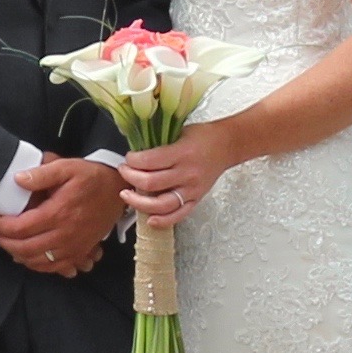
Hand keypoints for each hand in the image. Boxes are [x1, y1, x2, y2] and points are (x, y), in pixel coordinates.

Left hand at [0, 152, 125, 275]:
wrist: (116, 191)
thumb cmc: (91, 178)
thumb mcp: (67, 167)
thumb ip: (41, 174)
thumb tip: (17, 179)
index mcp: (58, 213)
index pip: (20, 228)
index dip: (0, 225)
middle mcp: (64, 235)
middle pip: (23, 248)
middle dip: (3, 241)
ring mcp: (72, 247)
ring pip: (35, 261)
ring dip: (16, 253)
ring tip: (7, 240)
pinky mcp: (78, 253)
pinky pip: (52, 268)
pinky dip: (35, 264)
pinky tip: (27, 254)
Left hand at [116, 124, 239, 228]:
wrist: (227, 146)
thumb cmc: (202, 137)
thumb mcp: (179, 132)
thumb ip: (160, 144)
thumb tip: (135, 154)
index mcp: (182, 153)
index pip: (150, 161)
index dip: (132, 161)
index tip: (128, 158)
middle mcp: (187, 173)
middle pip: (151, 183)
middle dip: (130, 177)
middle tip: (124, 171)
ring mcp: (192, 189)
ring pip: (161, 204)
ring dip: (139, 202)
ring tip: (126, 195)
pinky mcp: (196, 200)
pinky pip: (178, 215)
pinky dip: (163, 221)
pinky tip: (149, 219)